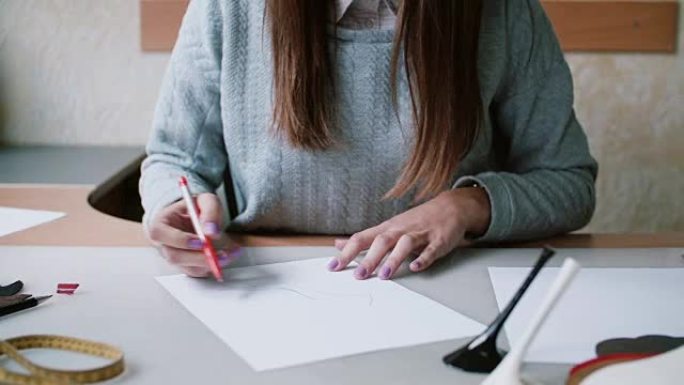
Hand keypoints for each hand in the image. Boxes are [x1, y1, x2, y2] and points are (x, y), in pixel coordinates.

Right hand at [146, 193, 239, 276]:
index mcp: (160, 224)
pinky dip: (215, 266)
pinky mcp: (188, 266)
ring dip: (210, 264)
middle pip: (174, 257)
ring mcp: (176, 257)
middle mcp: (165, 244)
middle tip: (219, 254)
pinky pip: (199, 272)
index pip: (161, 234)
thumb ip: (210, 211)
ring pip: (189, 268)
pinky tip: (228, 256)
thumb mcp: (205, 201)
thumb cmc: (195, 208)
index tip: (202, 241)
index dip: (181, 240)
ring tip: (229, 254)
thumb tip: (211, 231)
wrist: (196, 217)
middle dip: (198, 257)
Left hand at [328, 187, 489, 279]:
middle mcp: (400, 230)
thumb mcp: (387, 227)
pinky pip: (430, 249)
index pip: (362, 238)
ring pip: (404, 244)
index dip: (347, 252)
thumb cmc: (416, 220)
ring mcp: (420, 234)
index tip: (333, 267)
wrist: (450, 206)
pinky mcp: (438, 240)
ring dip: (394, 259)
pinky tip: (416, 267)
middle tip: (358, 276)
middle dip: (370, 259)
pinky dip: (423, 258)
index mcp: (387, 229)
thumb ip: (364, 238)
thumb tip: (338, 244)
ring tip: (384, 275)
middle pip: (382, 241)